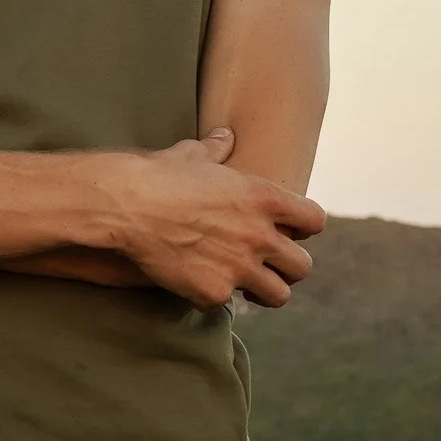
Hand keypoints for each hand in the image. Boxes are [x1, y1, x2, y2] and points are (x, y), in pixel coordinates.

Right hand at [105, 128, 325, 311]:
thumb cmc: (158, 174)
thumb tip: (224, 136)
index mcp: (263, 198)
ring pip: (278, 296)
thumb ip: (216, 150)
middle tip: (268, 265)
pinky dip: (213, 296)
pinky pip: (225, 304)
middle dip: (288, 267)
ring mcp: (238, 268)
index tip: (287, 230)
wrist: (126, 205)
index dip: (303, 227)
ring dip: (263, 291)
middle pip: (303, 266)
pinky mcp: (213, 292)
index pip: (315, 220)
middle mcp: (259, 236)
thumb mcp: (192, 155)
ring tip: (245, 284)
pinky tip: (198, 283)